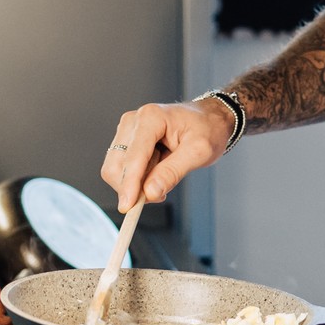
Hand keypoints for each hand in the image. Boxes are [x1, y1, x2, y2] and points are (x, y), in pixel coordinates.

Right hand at [100, 99, 234, 212]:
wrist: (209, 119)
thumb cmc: (207, 129)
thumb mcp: (199, 151)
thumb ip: (173, 172)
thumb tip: (149, 193)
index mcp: (151, 117)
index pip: (134, 156)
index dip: (129, 184)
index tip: (128, 207)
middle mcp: (133, 121)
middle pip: (117, 165)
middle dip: (133, 187)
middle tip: (161, 194)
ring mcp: (127, 130)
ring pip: (115, 169)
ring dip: (135, 183)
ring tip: (163, 177)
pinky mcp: (126, 140)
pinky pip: (121, 169)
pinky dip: (135, 179)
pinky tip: (155, 174)